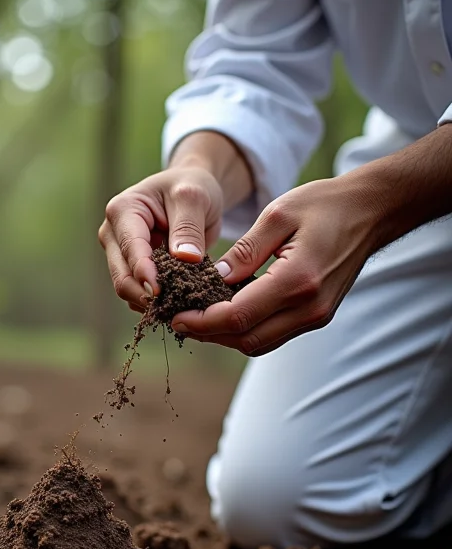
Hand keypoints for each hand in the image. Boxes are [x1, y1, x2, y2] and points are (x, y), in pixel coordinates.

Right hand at [98, 166, 223, 312]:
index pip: (130, 248)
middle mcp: (113, 235)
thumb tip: (185, 258)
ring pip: (128, 289)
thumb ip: (188, 227)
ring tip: (179, 308)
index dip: (143, 272)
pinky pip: (139, 293)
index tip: (159, 292)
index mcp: (122, 211)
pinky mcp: (132, 269)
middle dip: (145, 294)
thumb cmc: (191, 187)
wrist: (192, 193)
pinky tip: (176, 305)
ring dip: (151, 302)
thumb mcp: (194, 197)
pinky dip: (156, 302)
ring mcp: (120, 254)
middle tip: (174, 309)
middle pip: (122, 276)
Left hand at [171, 175, 381, 355]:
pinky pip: (272, 335)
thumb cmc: (325, 205)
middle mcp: (309, 308)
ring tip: (195, 319)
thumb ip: (244, 251)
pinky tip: (223, 314)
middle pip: (246, 338)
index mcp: (298, 280)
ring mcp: (316, 316)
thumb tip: (212, 279)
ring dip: (224, 336)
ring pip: (258, 343)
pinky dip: (244, 330)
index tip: (176, 316)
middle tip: (178, 320)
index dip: (202, 322)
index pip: (238, 316)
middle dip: (208, 333)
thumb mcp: (278, 215)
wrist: (371, 212)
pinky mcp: (316, 316)